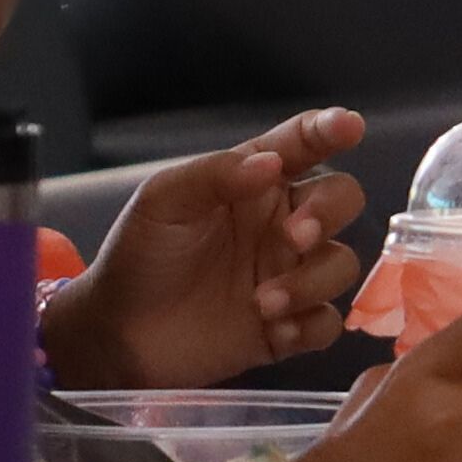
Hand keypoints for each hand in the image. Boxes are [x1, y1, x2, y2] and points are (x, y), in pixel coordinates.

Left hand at [43, 107, 368, 390]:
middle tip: (295, 236)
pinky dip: (310, 325)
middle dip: (329, 212)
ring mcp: (287, 275)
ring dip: (312, 281)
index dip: (331, 130)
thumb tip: (271, 165)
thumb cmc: (138, 255)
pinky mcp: (285, 327)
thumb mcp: (162, 201)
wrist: (112, 334)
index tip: (349, 127)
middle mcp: (282, 223)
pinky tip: (275, 331)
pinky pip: (325, 323)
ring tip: (263, 302)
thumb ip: (215, 174)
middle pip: (342, 198)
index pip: (304, 144)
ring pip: (340, 264)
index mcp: (256, 182)